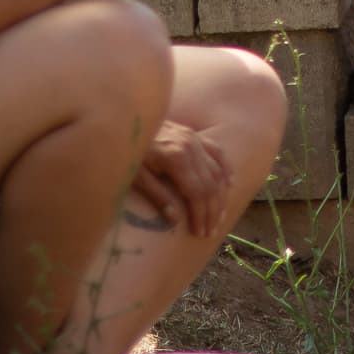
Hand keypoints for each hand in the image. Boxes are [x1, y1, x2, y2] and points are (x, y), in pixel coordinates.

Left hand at [133, 120, 231, 236]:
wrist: (123, 122)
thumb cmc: (126, 151)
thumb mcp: (136, 176)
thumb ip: (158, 196)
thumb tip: (175, 220)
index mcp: (176, 158)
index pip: (197, 193)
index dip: (201, 214)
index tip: (200, 232)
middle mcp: (191, 147)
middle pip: (211, 185)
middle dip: (213, 210)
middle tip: (211, 230)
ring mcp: (195, 139)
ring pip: (217, 171)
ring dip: (221, 196)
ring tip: (219, 216)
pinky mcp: (194, 134)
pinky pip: (217, 153)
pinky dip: (226, 169)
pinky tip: (230, 184)